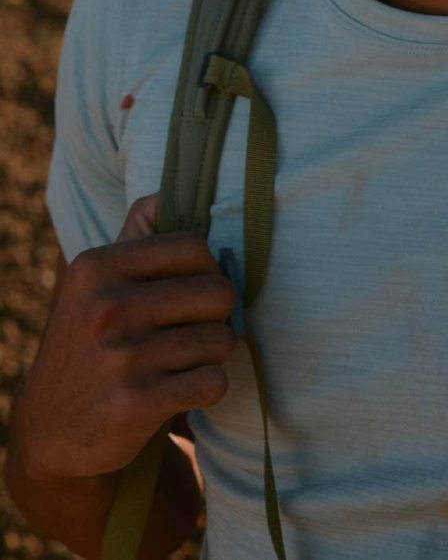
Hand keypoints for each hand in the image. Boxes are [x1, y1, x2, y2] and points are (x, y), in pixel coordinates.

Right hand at [11, 194, 236, 480]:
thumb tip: (171, 190)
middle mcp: (106, 306)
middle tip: (192, 332)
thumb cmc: (89, 344)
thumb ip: (135, 236)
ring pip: (222, 338)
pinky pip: (214, 382)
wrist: (49, 434)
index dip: (208, 270)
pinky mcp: (136, 402)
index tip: (192, 291)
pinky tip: (181, 392)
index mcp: (97, 267)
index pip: (196, 246)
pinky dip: (209, 389)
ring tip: (182, 362)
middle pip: (219, 291)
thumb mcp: (95, 285)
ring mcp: (120, 356)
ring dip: (213, 355)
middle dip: (217, 316)